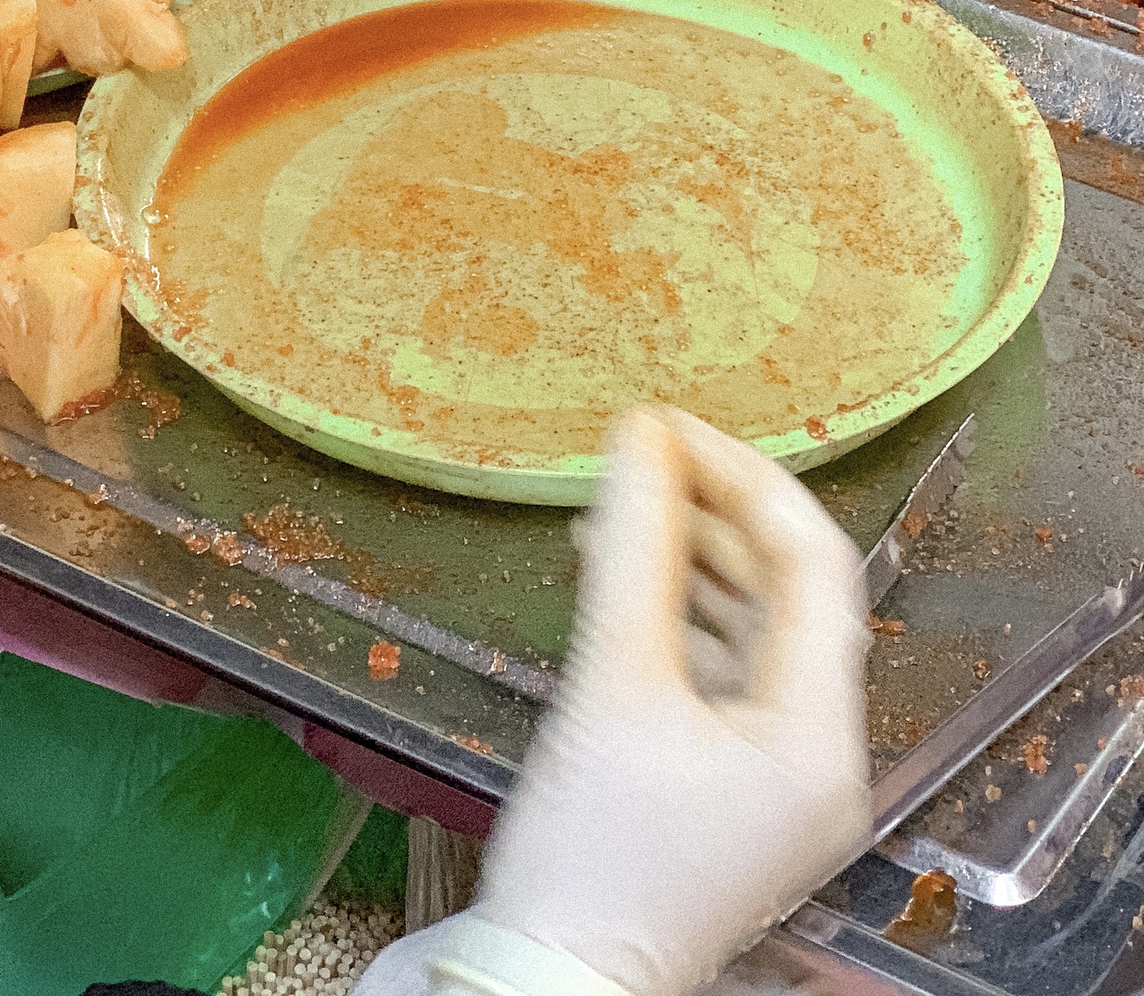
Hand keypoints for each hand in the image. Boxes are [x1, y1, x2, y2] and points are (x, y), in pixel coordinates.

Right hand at [458, 408, 868, 995]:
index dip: (744, 477)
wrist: (546, 982)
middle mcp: (816, 759)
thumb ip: (631, 549)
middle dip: (714, 511)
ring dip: (689, 558)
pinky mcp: (724, 789)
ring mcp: (772, 780)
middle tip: (639, 452)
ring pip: (749, 630)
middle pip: (787, 595)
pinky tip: (614, 577)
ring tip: (618, 507)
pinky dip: (671, 614)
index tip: (664, 427)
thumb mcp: (612, 683)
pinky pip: (717, 673)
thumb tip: (636, 436)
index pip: (813, 565)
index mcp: (820, 740)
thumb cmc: (592, 858)